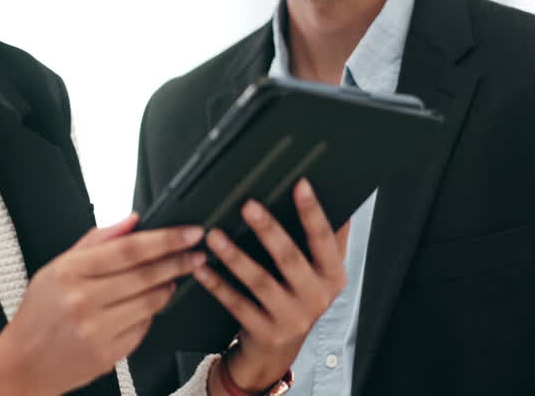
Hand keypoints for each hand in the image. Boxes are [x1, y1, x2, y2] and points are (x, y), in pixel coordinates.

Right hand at [0, 214, 205, 395]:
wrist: (23, 364)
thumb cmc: (40, 314)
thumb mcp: (57, 268)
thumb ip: (97, 241)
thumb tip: (132, 220)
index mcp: (69, 272)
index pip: (129, 249)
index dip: (166, 239)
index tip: (189, 232)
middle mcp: (82, 301)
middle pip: (145, 274)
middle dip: (178, 260)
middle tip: (196, 252)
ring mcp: (96, 330)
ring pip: (150, 301)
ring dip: (169, 286)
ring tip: (173, 277)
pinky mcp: (108, 354)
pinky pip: (143, 327)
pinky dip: (151, 313)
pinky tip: (149, 305)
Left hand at [195, 179, 349, 392]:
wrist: (279, 350)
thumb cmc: (298, 297)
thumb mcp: (320, 272)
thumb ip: (326, 239)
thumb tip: (324, 191)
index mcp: (332, 276)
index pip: (324, 239)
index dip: (312, 212)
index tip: (300, 184)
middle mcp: (316, 297)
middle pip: (290, 258)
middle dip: (268, 229)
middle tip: (248, 205)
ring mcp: (290, 318)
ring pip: (259, 282)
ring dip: (235, 256)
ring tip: (215, 235)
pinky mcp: (264, 332)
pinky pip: (236, 304)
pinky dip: (217, 284)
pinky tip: (202, 267)